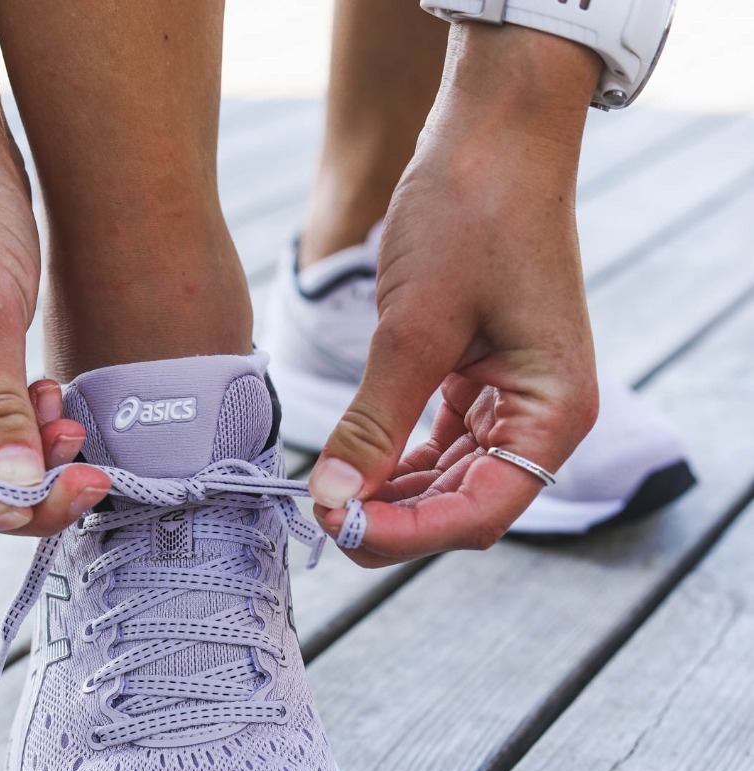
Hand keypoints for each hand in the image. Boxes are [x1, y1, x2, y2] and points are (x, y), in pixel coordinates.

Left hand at [309, 24, 600, 565]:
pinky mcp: (485, 384)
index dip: (406, 533)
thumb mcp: (414, 328)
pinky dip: (399, 463)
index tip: (338, 526)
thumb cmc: (472, 213)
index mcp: (553, 412)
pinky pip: (442, 447)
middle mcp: (544, 419)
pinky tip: (355, 466)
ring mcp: (516, 403)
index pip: (479, 511)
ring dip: (392, 497)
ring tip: (330, 492)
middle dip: (393, 520)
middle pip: (464, 507)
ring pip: (449, 484)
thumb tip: (333, 497)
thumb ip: (374, 422)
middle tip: (321, 512)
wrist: (494, 133)